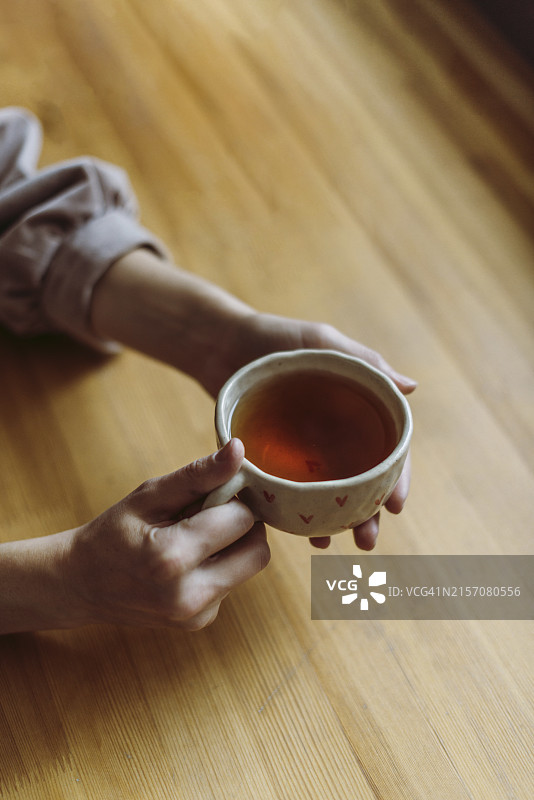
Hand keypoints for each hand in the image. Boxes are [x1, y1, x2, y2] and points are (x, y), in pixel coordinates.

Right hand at [67, 440, 269, 629]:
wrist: (81, 584)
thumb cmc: (113, 534)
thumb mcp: (150, 495)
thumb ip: (199, 474)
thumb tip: (239, 451)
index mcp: (173, 557)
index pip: (242, 519)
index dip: (232, 500)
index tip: (211, 495)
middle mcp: (190, 595)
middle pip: (258, 550)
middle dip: (242, 525)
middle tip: (210, 514)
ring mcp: (196, 614)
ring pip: (249, 567)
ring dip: (234, 546)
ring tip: (194, 538)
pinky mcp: (200, 622)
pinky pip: (232, 583)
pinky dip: (221, 566)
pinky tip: (189, 560)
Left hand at [216, 312, 415, 550]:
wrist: (221, 344)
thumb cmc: (276, 337)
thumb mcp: (322, 342)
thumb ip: (365, 363)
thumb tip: (412, 388)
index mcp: (353, 411)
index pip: (384, 450)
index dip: (394, 479)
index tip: (395, 507)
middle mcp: (332, 437)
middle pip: (358, 482)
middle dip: (365, 515)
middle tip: (366, 543)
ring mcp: (302, 451)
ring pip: (326, 494)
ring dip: (333, 523)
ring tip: (329, 546)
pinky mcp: (272, 458)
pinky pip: (287, 492)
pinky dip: (296, 514)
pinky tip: (299, 534)